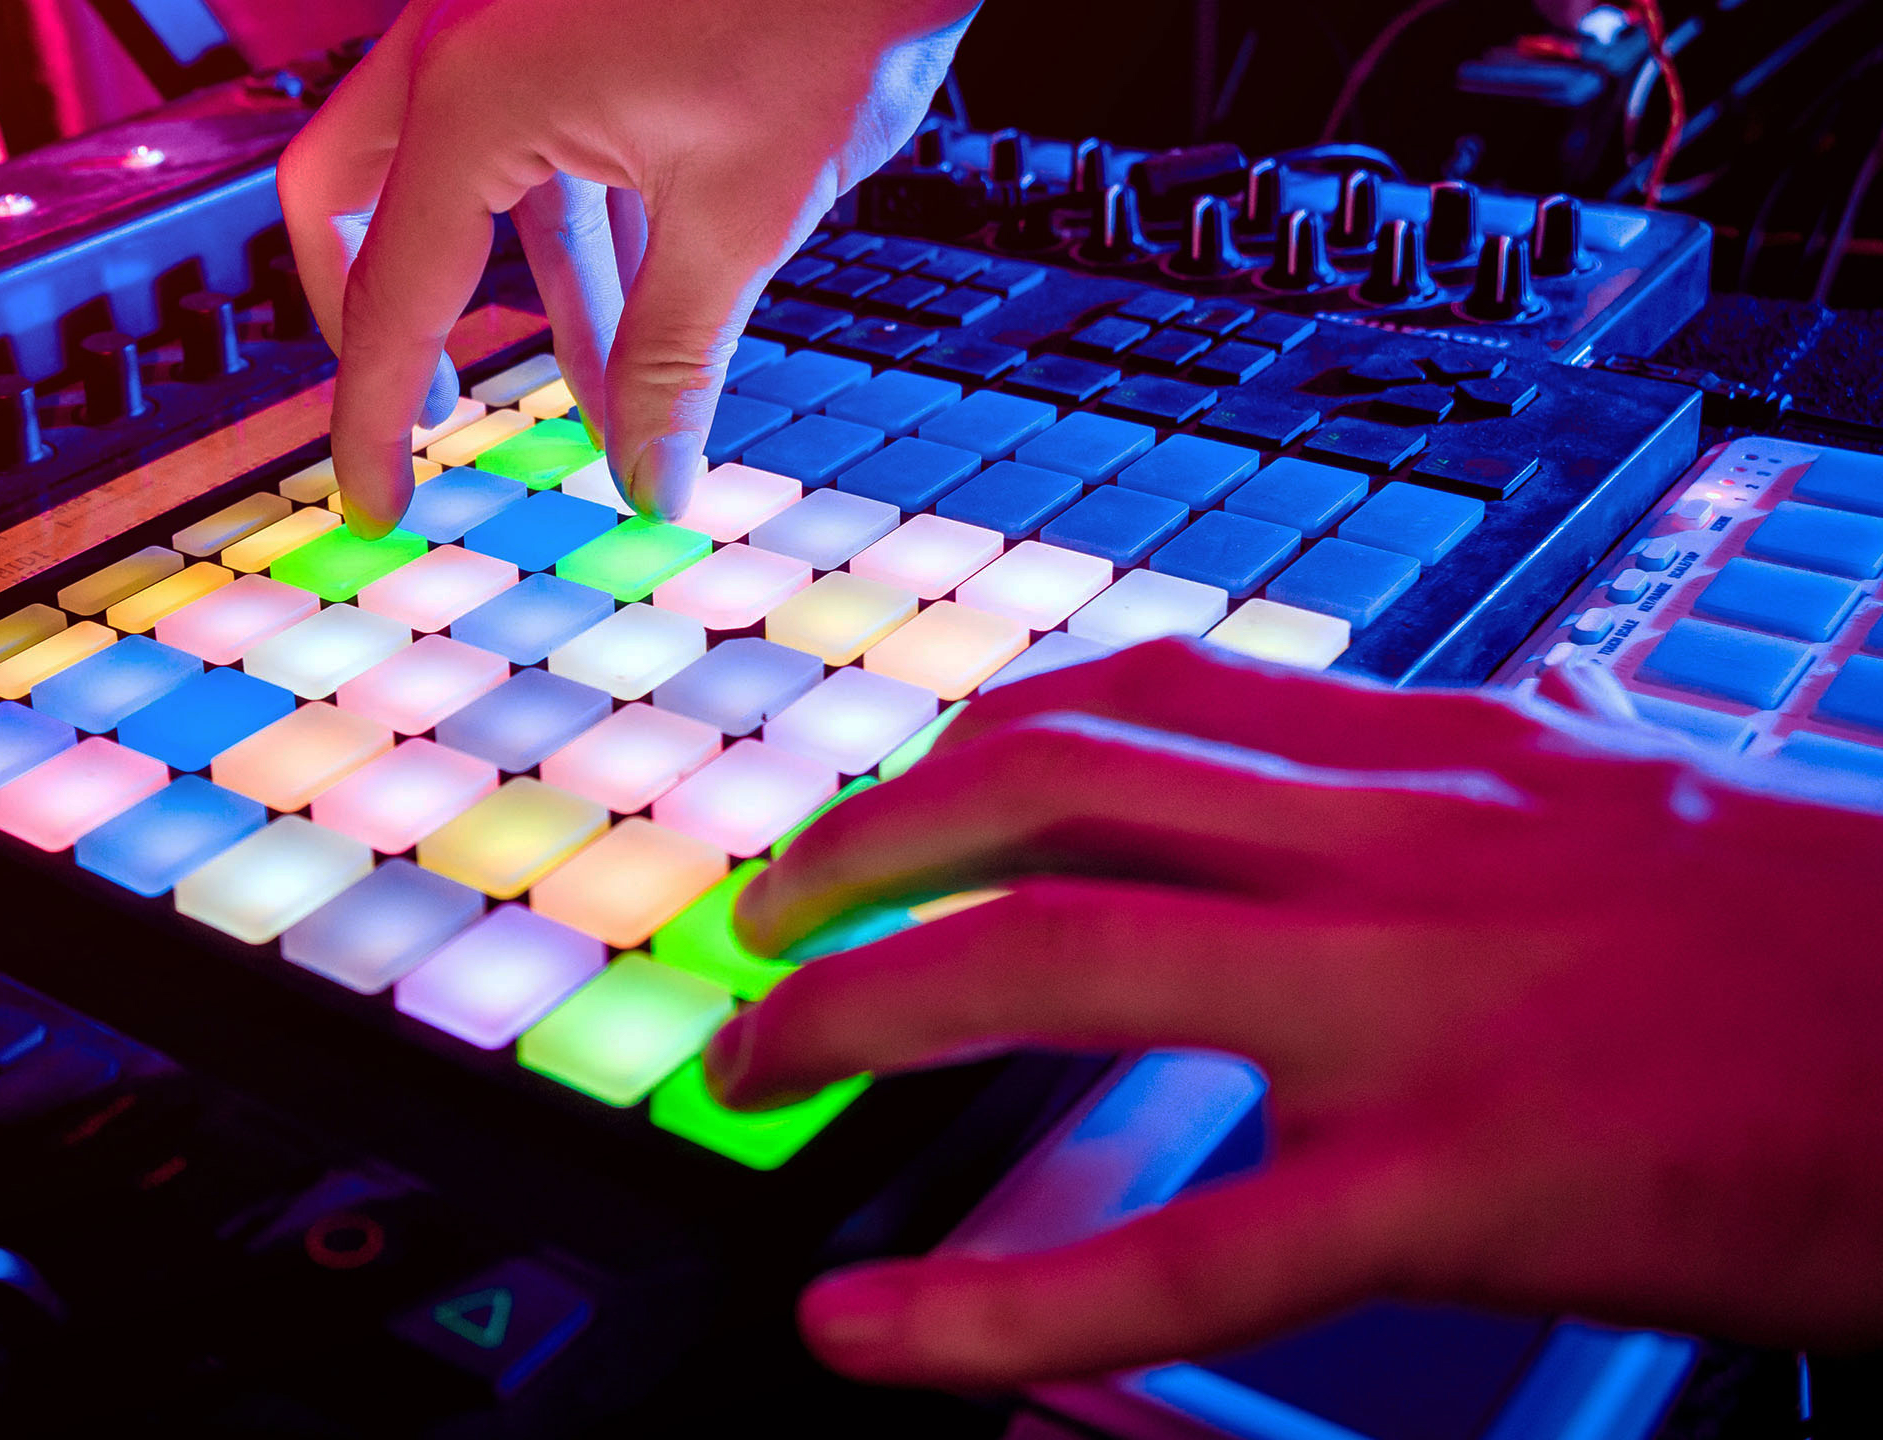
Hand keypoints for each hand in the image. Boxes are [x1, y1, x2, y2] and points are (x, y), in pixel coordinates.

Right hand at [277, 0, 978, 535]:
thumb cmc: (825, 7)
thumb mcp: (744, 213)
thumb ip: (673, 361)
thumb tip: (648, 480)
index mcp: (473, 94)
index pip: (390, 293)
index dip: (375, 419)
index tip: (378, 506)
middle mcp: (459, 41)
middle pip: (354, 199)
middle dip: (390, 318)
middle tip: (434, 413)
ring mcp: (505, 15)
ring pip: (465, 174)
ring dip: (531, 287)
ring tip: (605, 393)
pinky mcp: (563, 11)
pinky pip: (531, 131)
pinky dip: (575, 221)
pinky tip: (648, 300)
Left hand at [704, 638, 1882, 1387]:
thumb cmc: (1850, 951)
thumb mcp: (1642, 813)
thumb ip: (1480, 800)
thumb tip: (1379, 796)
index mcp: (1448, 759)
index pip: (1141, 698)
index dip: (967, 746)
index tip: (882, 802)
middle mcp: (1408, 843)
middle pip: (1051, 782)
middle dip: (861, 848)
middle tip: (760, 925)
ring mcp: (1428, 1007)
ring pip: (1061, 958)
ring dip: (864, 1007)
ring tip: (751, 1070)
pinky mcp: (1476, 1183)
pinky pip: (1180, 1249)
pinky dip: (993, 1304)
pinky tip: (874, 1332)